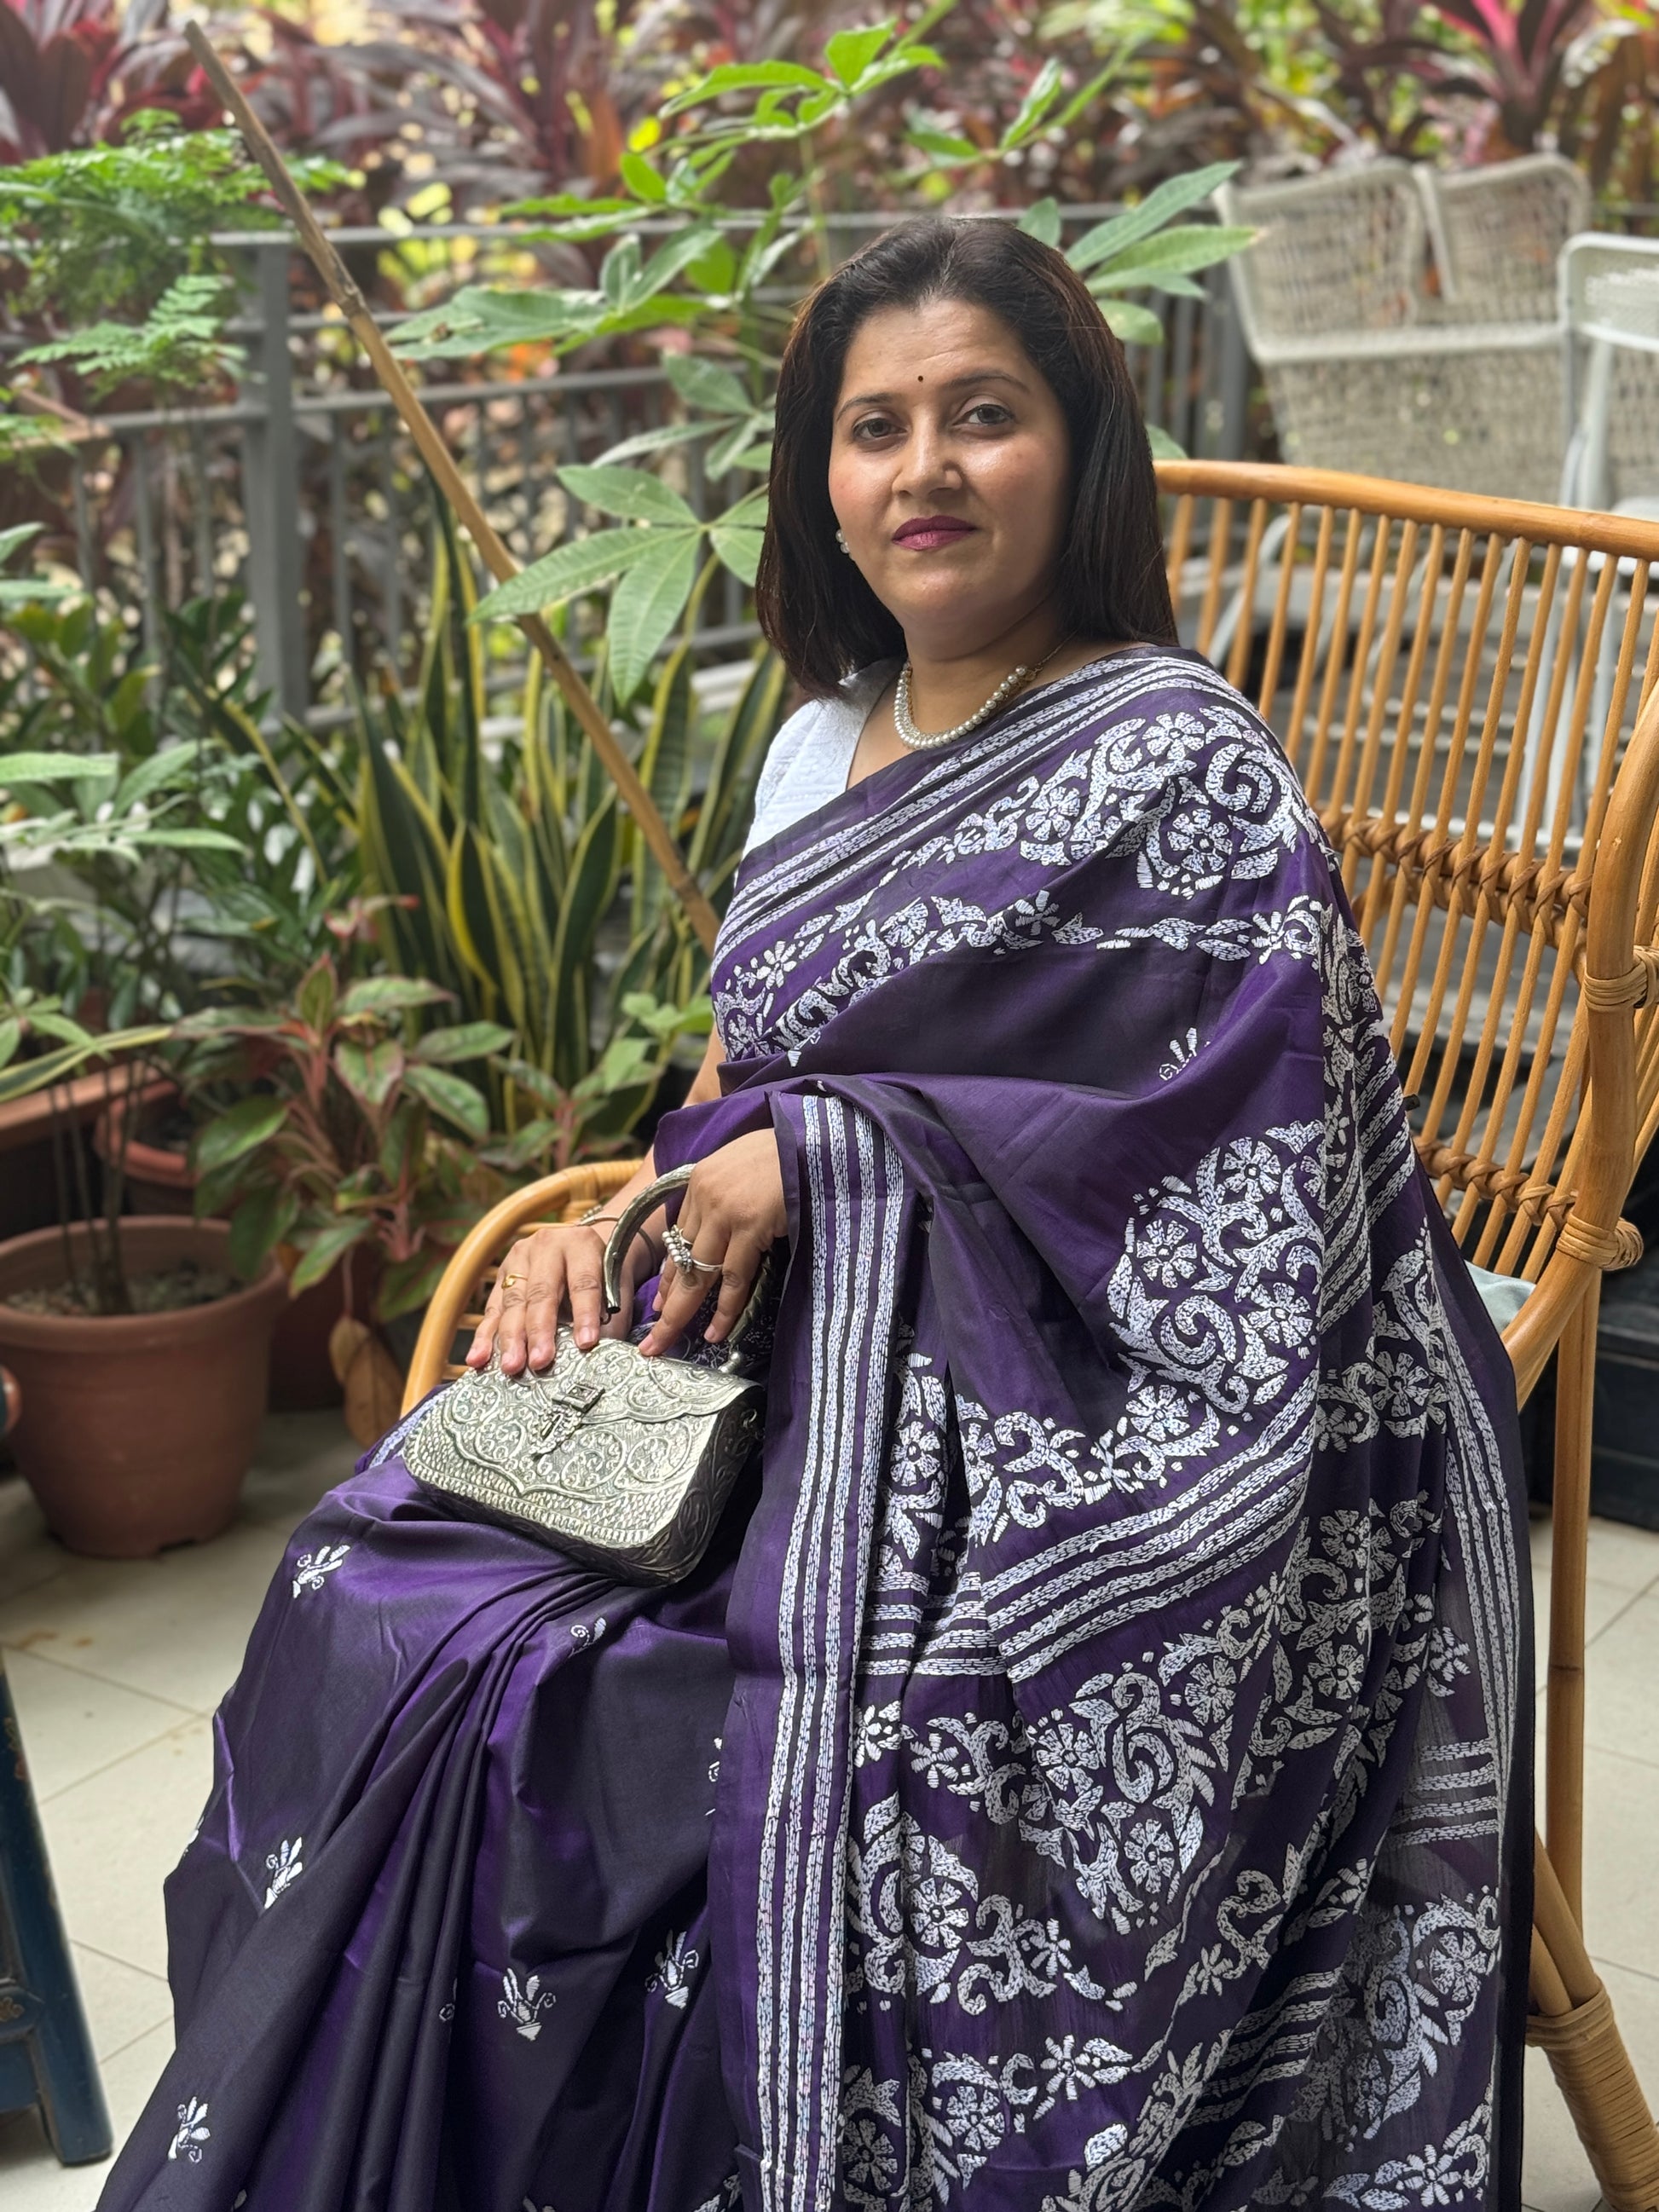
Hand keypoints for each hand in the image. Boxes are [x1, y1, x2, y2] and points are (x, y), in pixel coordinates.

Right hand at [466, 1219, 652, 1374]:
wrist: (581, 1248)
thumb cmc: (604, 1274)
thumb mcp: (616, 1287)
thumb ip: (611, 1318)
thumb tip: (604, 1356)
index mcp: (581, 1244)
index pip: (583, 1282)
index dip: (585, 1314)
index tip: (586, 1344)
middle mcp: (547, 1247)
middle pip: (541, 1293)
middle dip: (539, 1331)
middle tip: (539, 1362)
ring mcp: (519, 1259)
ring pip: (513, 1302)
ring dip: (510, 1338)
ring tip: (511, 1367)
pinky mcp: (501, 1275)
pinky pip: (492, 1309)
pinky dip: (485, 1337)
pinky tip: (478, 1359)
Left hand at [640, 1130, 786, 1357]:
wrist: (814, 1138)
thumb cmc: (787, 1153)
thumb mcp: (744, 1168)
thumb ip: (727, 1197)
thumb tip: (723, 1236)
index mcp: (700, 1181)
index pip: (677, 1238)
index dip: (668, 1275)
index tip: (660, 1303)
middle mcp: (705, 1197)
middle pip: (679, 1260)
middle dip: (665, 1302)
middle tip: (652, 1339)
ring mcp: (725, 1212)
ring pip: (698, 1274)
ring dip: (684, 1313)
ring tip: (670, 1344)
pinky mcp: (749, 1225)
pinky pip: (732, 1277)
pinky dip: (724, 1308)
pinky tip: (716, 1330)